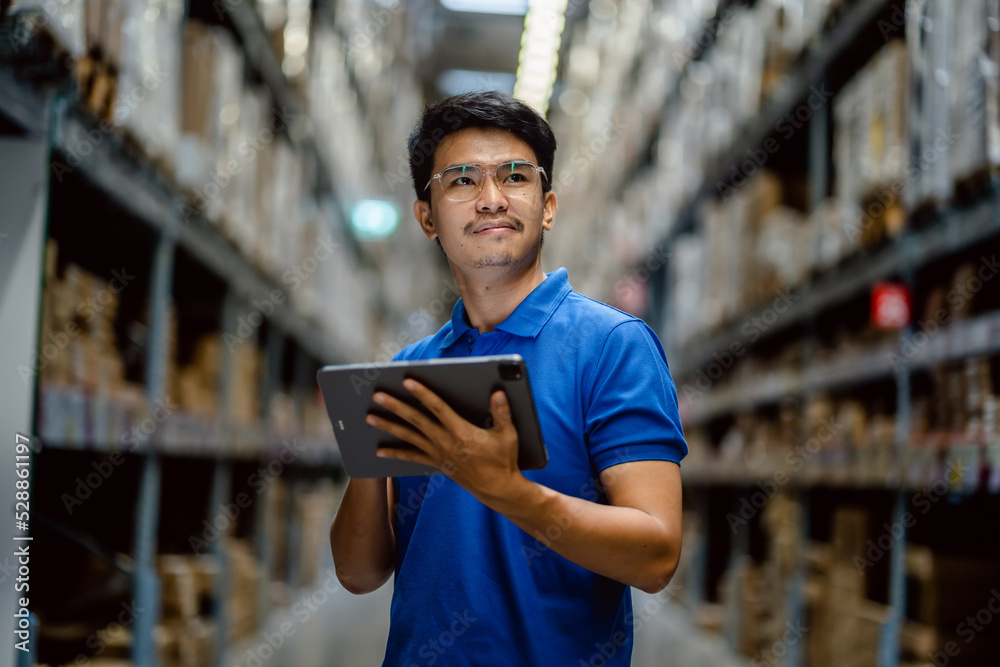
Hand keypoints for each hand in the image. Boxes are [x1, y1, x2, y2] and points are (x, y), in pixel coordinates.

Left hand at [365, 378, 522, 501]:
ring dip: (388, 427)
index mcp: (461, 432)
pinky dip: (395, 453)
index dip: (422, 393)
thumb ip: (502, 411)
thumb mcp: (508, 434)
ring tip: (369, 418)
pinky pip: (412, 457)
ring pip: (408, 437)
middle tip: (377, 395)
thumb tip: (497, 392)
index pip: (437, 407)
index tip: (407, 381)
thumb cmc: (504, 459)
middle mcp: (445, 442)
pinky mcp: (437, 463)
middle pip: (415, 420)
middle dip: (395, 407)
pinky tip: (379, 451)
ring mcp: (438, 454)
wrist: (498, 489)